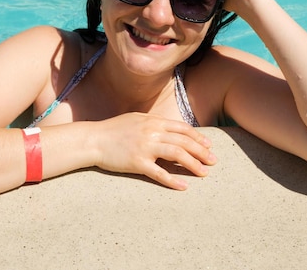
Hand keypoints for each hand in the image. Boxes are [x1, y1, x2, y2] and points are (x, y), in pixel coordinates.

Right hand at [93, 113, 216, 189]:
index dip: (198, 137)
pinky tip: (183, 186)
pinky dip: (173, 180)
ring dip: (193, 164)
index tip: (208, 145)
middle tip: (213, 161)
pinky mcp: (137, 162)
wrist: (93, 139)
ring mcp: (145, 147)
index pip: (182, 128)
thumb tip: (172, 130)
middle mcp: (152, 132)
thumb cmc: (114, 130)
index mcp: (153, 121)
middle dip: (202, 151)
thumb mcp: (136, 120)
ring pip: (177, 154)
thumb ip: (154, 123)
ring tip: (204, 173)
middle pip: (184, 141)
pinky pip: (159, 173)